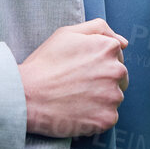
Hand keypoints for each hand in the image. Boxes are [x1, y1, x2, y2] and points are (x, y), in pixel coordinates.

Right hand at [18, 19, 130, 137]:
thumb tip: (123, 43)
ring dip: (100, 99)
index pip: (116, 56)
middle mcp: (116, 71)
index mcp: (109, 48)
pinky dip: (96, 117)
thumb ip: (99, 29)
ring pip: (113, 98)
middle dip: (103, 81)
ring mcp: (112, 96)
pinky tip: (77, 112)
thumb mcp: (68, 33)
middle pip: (118, 78)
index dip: (97, 63)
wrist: (26, 96)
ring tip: (75, 99)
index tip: (80, 70)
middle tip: (77, 86)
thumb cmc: (45, 63)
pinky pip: (108, 118)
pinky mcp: (107, 119)